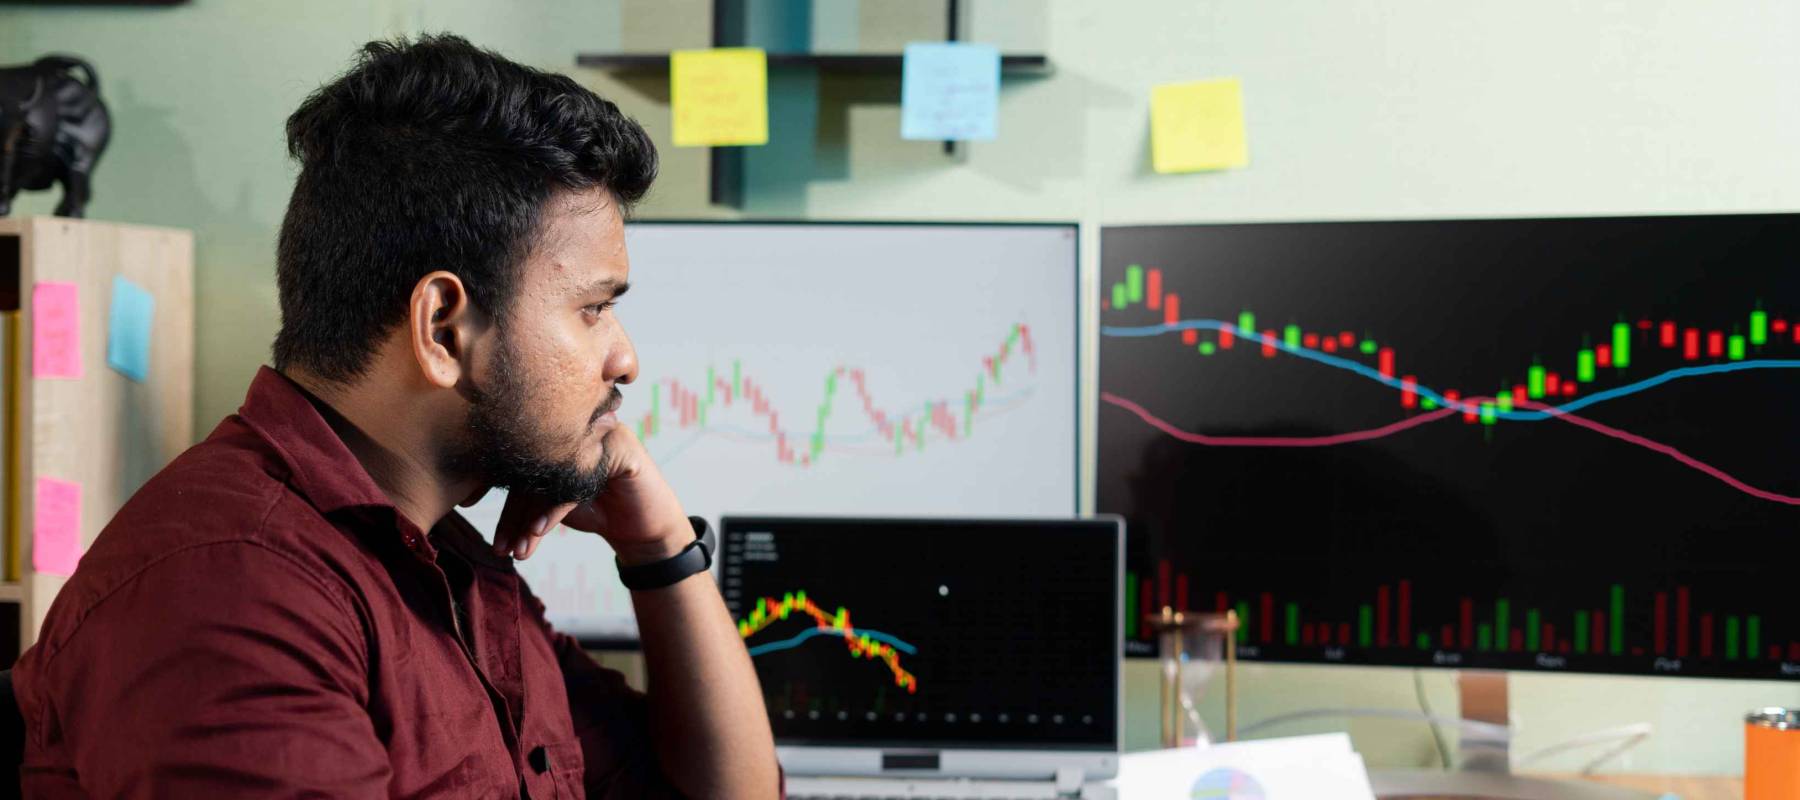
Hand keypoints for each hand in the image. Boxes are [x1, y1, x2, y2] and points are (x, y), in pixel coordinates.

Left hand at [491, 424, 690, 564]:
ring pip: (552, 473)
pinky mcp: (621, 448)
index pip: (519, 456)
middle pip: (532, 464)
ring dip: (529, 517)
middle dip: (512, 512)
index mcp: (560, 429)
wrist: (645, 530)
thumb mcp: (552, 501)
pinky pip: (577, 479)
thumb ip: (523, 491)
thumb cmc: (597, 510)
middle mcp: (580, 423)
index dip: (494, 486)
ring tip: (516, 550)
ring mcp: (602, 430)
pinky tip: (539, 532)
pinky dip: (554, 509)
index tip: (473, 515)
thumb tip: (466, 494)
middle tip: (499, 547)